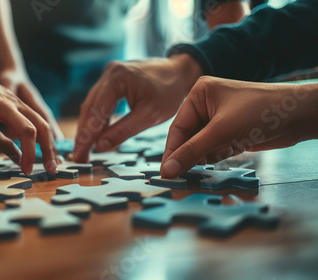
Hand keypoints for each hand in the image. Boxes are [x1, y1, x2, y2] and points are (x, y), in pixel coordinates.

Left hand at [0, 71, 59, 174]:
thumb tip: (17, 158)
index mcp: (5, 107)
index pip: (28, 130)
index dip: (30, 152)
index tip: (26, 170)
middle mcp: (18, 103)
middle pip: (43, 126)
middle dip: (49, 149)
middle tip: (52, 170)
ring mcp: (20, 102)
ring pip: (42, 123)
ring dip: (49, 144)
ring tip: (52, 162)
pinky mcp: (18, 105)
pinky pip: (35, 121)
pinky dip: (42, 136)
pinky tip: (43, 149)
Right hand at [73, 54, 201, 161]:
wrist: (180, 72)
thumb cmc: (169, 92)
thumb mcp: (149, 115)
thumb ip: (123, 131)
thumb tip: (100, 147)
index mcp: (117, 78)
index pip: (96, 112)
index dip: (86, 136)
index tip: (79, 156)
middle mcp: (108, 73)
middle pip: (89, 108)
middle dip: (84, 134)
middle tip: (78, 158)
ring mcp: (108, 75)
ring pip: (92, 105)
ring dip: (88, 128)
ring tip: (84, 151)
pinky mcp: (111, 80)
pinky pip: (99, 102)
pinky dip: (97, 119)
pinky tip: (95, 136)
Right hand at [161, 76, 317, 177]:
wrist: (299, 115)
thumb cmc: (261, 111)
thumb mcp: (221, 131)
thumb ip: (192, 151)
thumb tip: (167, 169)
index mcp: (199, 93)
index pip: (178, 127)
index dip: (172, 150)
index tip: (165, 171)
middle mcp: (207, 104)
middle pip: (188, 137)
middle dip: (191, 153)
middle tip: (182, 175)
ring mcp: (219, 118)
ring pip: (201, 145)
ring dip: (207, 154)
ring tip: (220, 153)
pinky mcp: (230, 131)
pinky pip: (214, 147)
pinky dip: (219, 154)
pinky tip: (232, 150)